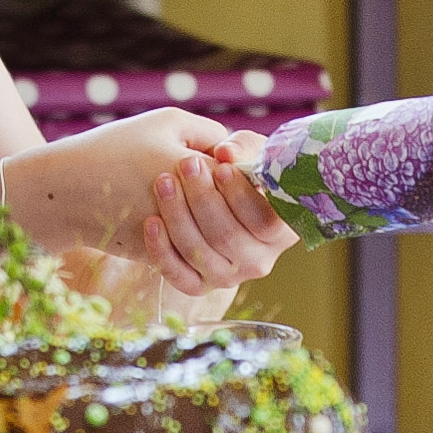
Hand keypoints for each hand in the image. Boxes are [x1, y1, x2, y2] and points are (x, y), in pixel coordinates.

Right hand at [22, 108, 232, 257]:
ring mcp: (181, 245)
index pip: (247, 179)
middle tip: (223, 182)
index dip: (246, 171)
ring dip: (216, 223)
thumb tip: (239, 155)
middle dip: (235, 200)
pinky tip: (187, 223)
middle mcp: (195, 214)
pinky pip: (197, 264)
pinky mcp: (165, 265)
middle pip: (239, 217)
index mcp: (200, 172)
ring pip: (222, 245)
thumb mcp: (167, 123)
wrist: (66, 192)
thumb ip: (211, 133)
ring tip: (196, 202)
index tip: (235, 161)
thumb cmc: (114, 150)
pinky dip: (198, 246)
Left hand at [144, 150, 298, 295]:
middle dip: (203, 198)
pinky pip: (180, 276)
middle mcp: (260, 260)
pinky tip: (151, 221)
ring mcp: (230, 276)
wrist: (205, 193)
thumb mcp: (246, 152)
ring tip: (163, 182)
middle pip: (228, 236)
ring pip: (201, 254)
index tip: (220, 167)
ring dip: (179, 217)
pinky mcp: (200, 284)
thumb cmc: (233, 167)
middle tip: (185, 165)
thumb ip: (243, 147)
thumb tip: (226, 154)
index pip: (265, 221)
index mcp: (282, 231)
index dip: (241, 195)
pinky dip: (162, 250)